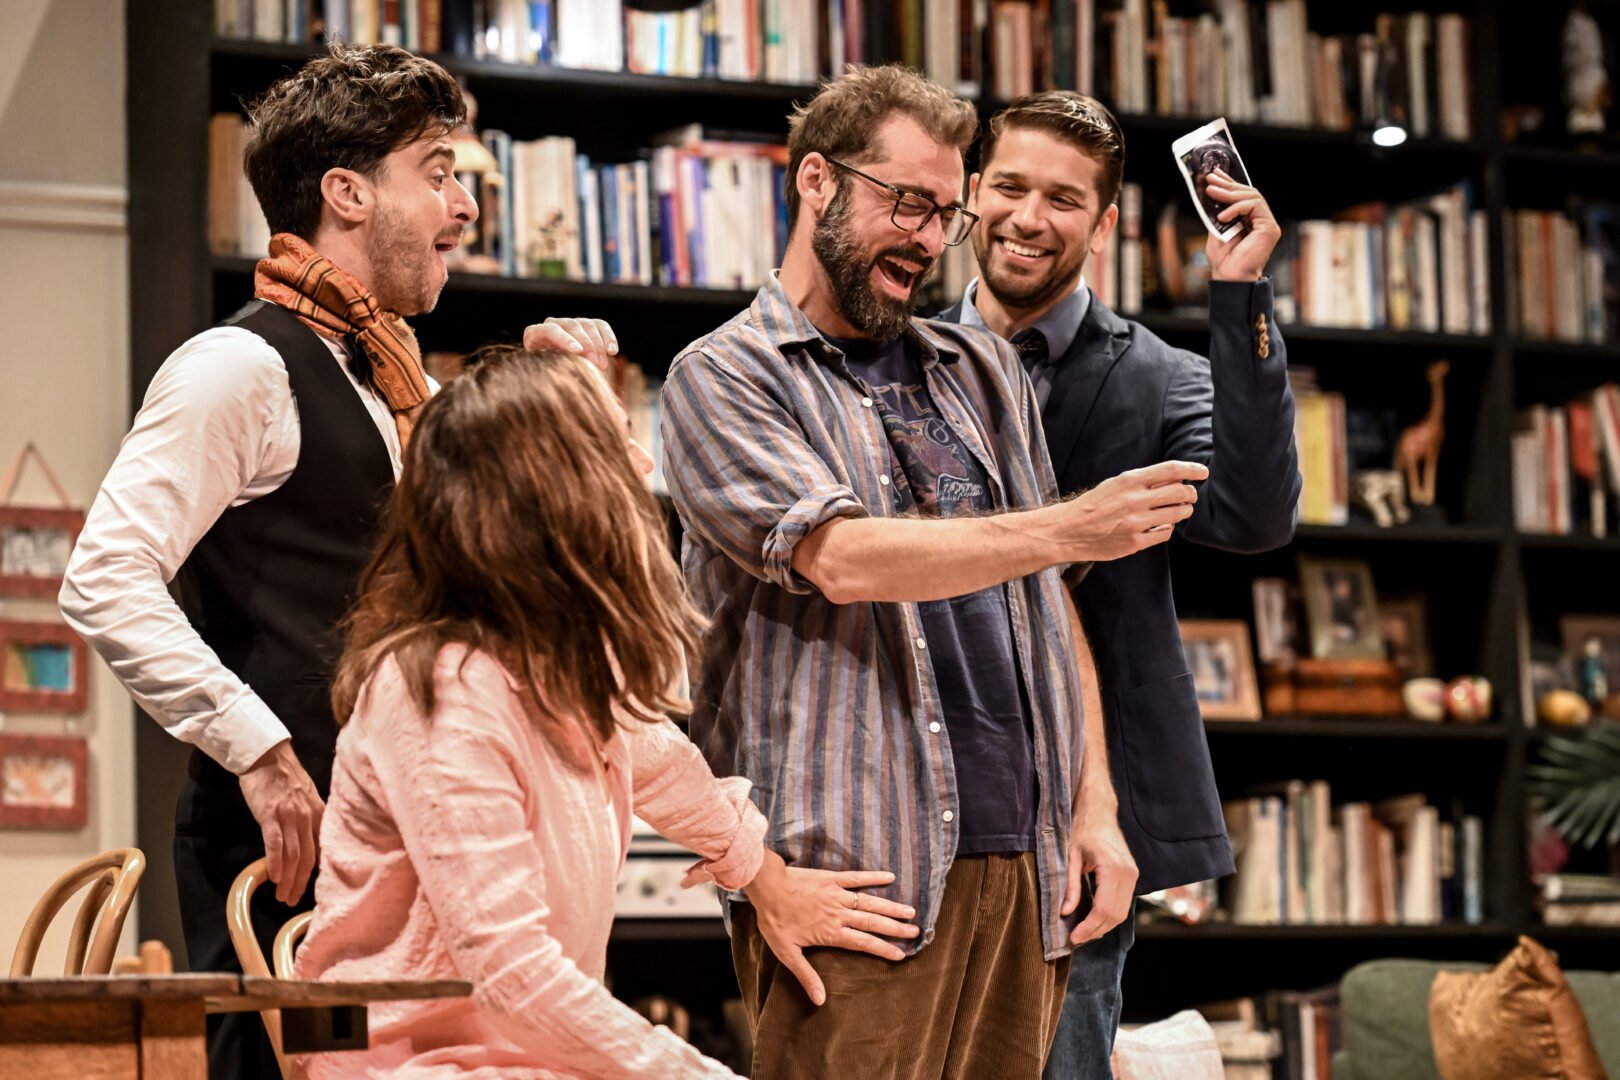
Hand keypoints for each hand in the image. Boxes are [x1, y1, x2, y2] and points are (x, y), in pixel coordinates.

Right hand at [238, 740, 324, 905]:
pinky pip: (275, 843)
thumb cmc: (285, 777)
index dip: (319, 873)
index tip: (315, 889)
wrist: (267, 756)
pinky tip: (274, 878)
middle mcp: (308, 817)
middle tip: (294, 900)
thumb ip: (312, 818)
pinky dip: (276, 862)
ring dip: (288, 879)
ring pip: (293, 855)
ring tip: (282, 896)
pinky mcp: (271, 814)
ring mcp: (290, 816)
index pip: (323, 849)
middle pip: (308, 857)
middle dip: (302, 882)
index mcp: (319, 814)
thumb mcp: (308, 797)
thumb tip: (314, 842)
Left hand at [522, 317, 618, 370]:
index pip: (550, 330)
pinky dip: (608, 337)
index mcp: (535, 335)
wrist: (554, 378)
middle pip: (572, 326)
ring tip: (603, 366)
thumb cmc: (545, 379)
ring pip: (588, 325)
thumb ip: (551, 373)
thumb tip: (564, 378)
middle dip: (587, 345)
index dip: (565, 340)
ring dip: (598, 345)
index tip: (578, 352)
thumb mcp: (543, 377)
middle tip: (596, 365)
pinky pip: (600, 325)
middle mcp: (552, 324)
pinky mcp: (587, 325)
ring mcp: (571, 324)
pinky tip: (613, 352)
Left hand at [727, 850, 918, 1005]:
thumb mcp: (787, 953)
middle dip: (895, 929)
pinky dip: (873, 877)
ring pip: (870, 902)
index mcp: (831, 932)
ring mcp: (837, 894)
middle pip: (872, 922)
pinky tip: (889, 876)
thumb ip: (806, 975)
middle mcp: (839, 914)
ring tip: (910, 911)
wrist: (767, 888)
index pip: (863, 943)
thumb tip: (820, 1000)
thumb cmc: (775, 921)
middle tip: (915, 932)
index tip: (901, 955)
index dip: (883, 949)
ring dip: (891, 906)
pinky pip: (856, 878)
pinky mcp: (832, 878)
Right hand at [1057, 460, 1208, 560]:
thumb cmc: (1094, 505)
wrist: (1069, 530)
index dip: (1192, 469)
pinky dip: (1168, 528)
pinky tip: (1160, 526)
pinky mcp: (1135, 542)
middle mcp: (1135, 500)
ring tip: (1178, 511)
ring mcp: (1135, 522)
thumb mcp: (1115, 484)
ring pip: (1177, 514)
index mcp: (1130, 480)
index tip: (1203, 472)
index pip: (1171, 470)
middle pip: (1181, 492)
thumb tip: (1174, 477)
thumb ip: (1143, 481)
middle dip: (1190, 494)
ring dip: (1183, 512)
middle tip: (1189, 496)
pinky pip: (1165, 533)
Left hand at [1064, 800, 1137, 945]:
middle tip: (1076, 939)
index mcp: (1113, 869)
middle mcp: (1128, 874)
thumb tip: (1065, 913)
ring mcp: (1133, 875)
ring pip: (1122, 912)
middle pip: (1115, 915)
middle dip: (1095, 930)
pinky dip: (1109, 915)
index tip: (1073, 937)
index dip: (1089, 927)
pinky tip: (1094, 920)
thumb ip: (1070, 886)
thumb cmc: (1082, 829)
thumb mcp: (1070, 857)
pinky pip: (1123, 903)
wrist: (1098, 811)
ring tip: (1083, 933)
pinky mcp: (1132, 876)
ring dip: (1103, 926)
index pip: (1104, 909)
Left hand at [1204, 169, 1280, 281]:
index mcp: (1250, 221)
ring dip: (1230, 193)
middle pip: (1249, 193)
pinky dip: (1236, 207)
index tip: (1215, 174)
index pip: (1243, 196)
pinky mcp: (1270, 228)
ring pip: (1252, 197)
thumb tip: (1212, 192)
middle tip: (1211, 180)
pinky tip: (1222, 216)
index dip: (1230, 183)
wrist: (1229, 278)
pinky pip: (1254, 206)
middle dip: (1228, 185)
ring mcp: (1267, 224)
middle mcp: (1261, 221)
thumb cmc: (1224, 261)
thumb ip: (1218, 213)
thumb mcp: (1216, 230)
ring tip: (1212, 192)